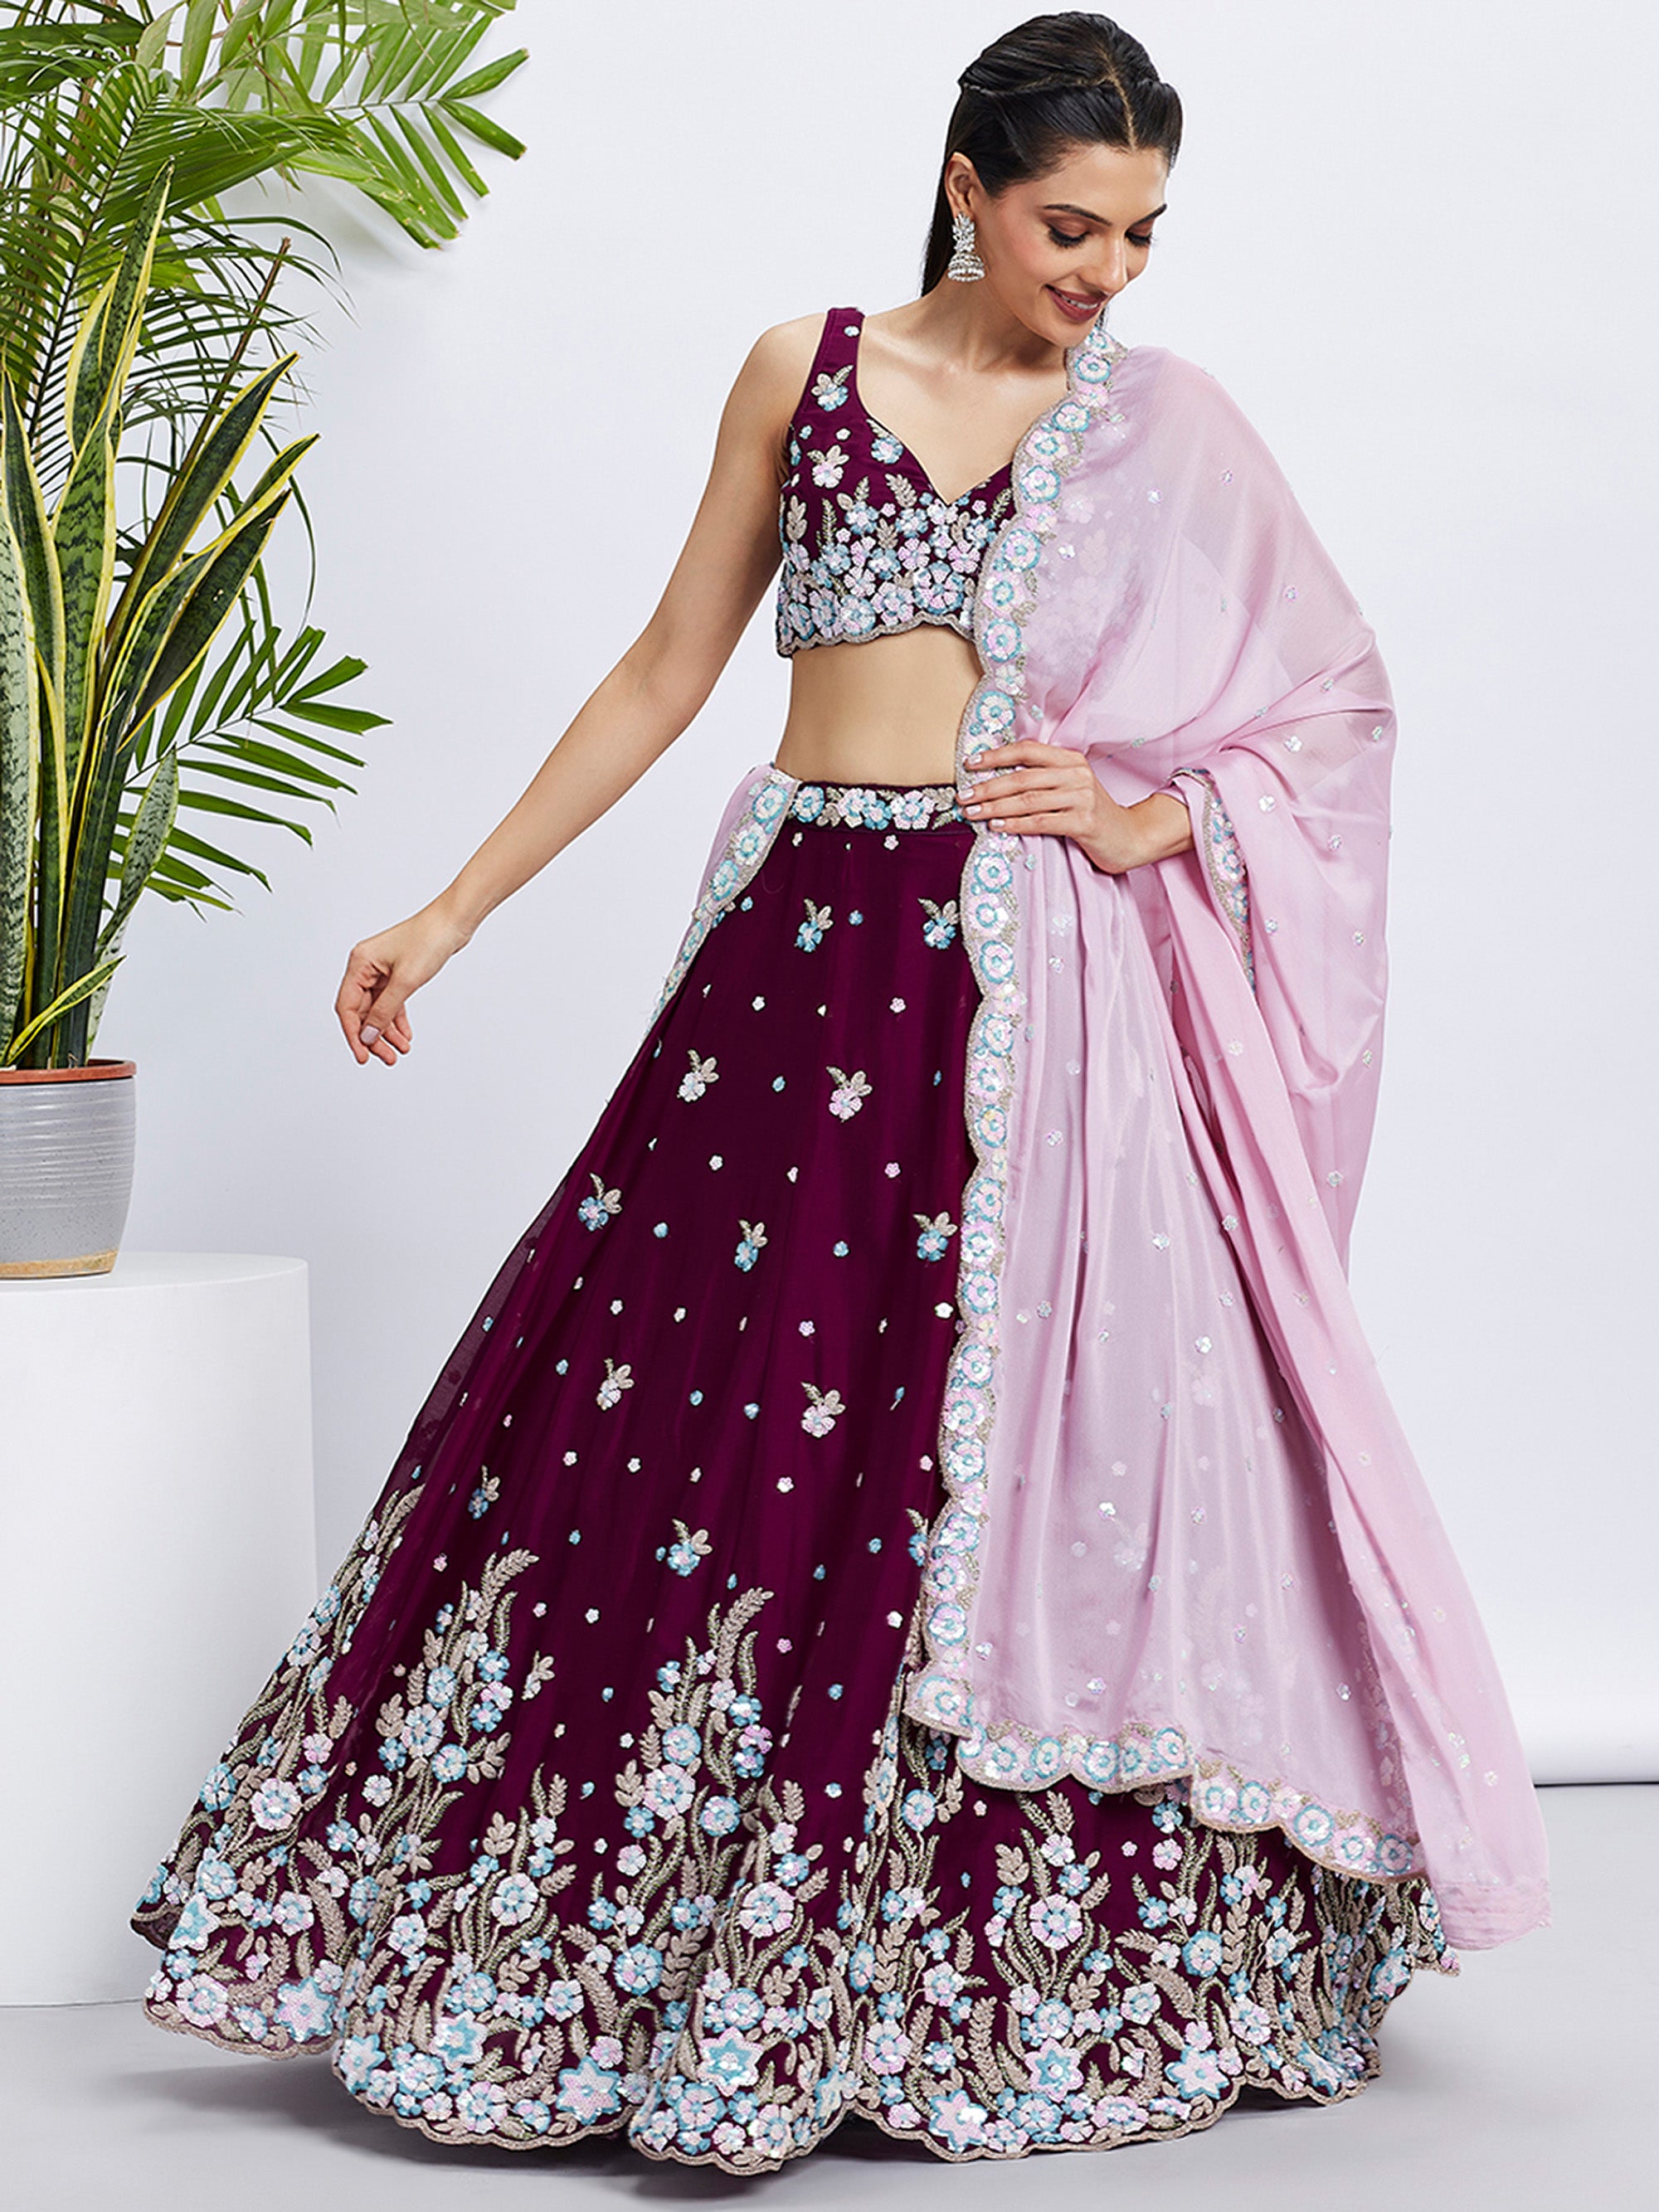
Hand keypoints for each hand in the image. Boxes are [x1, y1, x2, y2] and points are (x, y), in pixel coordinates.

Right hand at [335, 904, 471, 1066]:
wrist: (453, 922)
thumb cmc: (429, 941)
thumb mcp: (405, 982)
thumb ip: (385, 1011)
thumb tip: (368, 1035)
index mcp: (359, 963)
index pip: (347, 1007)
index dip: (354, 1034)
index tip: (364, 1056)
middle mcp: (366, 967)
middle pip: (362, 1011)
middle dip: (374, 1036)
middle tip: (388, 1058)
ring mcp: (381, 970)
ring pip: (378, 1009)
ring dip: (387, 1031)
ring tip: (400, 1051)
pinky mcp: (397, 973)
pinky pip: (391, 1002)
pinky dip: (397, 1019)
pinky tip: (405, 1036)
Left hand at [958, 741, 1188, 873]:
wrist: (1131, 837)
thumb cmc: (1092, 814)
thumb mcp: (1071, 788)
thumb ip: (1043, 779)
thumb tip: (997, 780)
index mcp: (1070, 759)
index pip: (1028, 751)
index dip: (997, 755)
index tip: (969, 764)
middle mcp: (1077, 774)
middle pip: (1023, 777)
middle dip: (988, 786)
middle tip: (963, 796)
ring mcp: (1082, 797)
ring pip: (1029, 800)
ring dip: (995, 807)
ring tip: (972, 813)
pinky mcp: (1084, 822)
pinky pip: (1042, 822)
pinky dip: (1016, 824)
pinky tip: (997, 826)